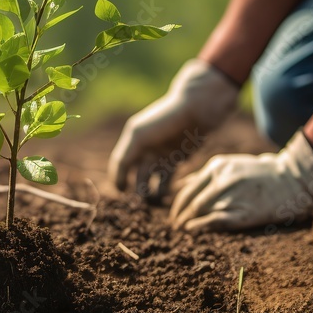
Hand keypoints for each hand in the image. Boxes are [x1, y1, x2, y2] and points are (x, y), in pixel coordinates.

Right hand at [108, 59, 238, 199]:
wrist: (197, 108)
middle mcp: (146, 149)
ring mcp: (162, 154)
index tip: (121, 192)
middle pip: (137, 176)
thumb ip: (125, 156)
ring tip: (154, 202)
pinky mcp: (179, 159)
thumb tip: (116, 180)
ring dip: (151, 193)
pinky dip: (166, 190)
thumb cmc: (165, 119)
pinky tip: (166, 199)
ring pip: (152, 180)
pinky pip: (169, 179)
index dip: (119, 179)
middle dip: (137, 190)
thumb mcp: (139, 135)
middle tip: (140, 203)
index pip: (121, 165)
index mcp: (134, 141)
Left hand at [170, 131, 312, 231]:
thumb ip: (205, 175)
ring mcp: (232, 196)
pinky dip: (199, 226)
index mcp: (217, 167)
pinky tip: (191, 230)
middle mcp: (221, 180)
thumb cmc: (260, 174)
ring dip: (187, 223)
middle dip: (179, 216)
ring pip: (200, 211)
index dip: (177, 205)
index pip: (188, 189)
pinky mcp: (242, 212)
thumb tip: (181, 185)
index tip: (173, 214)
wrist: (291, 179)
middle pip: (191, 202)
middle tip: (173, 227)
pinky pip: (214, 220)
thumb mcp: (231, 165)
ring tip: (182, 230)